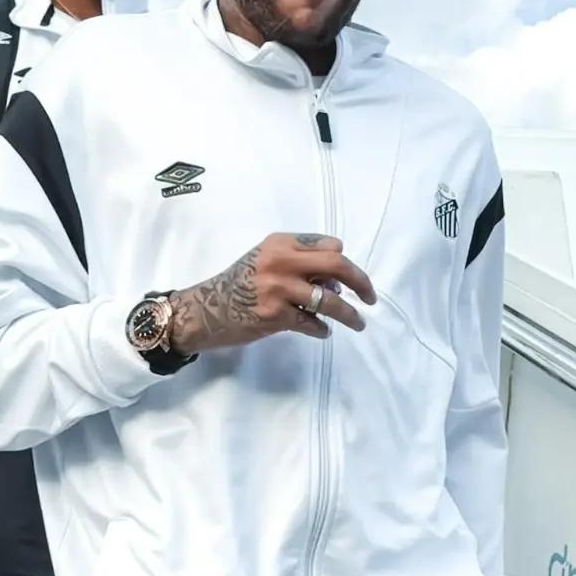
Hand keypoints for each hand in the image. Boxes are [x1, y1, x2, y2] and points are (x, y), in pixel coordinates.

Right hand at [169, 233, 376, 354]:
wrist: (205, 310)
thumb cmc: (238, 284)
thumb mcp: (266, 260)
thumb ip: (299, 262)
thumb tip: (338, 281)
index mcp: (281, 242)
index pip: (329, 245)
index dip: (342, 261)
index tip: (346, 277)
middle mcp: (281, 260)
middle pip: (336, 265)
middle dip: (361, 282)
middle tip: (371, 297)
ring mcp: (279, 289)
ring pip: (330, 300)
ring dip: (350, 315)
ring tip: (359, 323)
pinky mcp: (275, 315)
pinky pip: (312, 323)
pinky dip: (322, 330)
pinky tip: (322, 332)